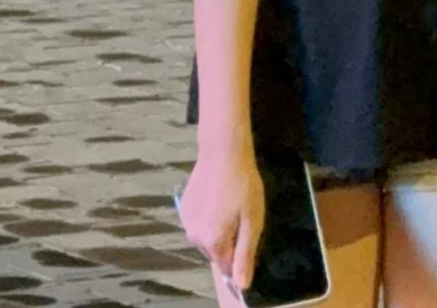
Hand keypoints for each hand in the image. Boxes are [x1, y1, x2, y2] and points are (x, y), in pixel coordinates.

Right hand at [177, 148, 264, 293]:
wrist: (223, 151)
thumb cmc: (243, 185)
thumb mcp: (252, 221)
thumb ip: (245, 255)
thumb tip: (242, 285)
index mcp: (212, 241)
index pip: (227, 267)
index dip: (240, 254)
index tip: (248, 233)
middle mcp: (194, 236)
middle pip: (216, 252)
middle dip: (230, 241)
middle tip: (241, 215)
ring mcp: (186, 220)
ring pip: (207, 238)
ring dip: (218, 229)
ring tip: (230, 204)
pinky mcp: (183, 206)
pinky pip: (199, 223)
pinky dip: (209, 216)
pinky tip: (218, 196)